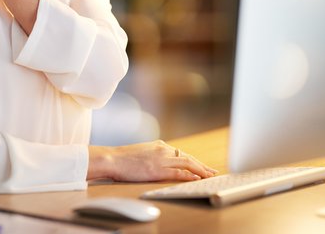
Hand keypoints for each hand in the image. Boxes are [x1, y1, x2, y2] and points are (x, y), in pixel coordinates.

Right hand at [88, 140, 217, 182]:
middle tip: (212, 171)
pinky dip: (189, 175)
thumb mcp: (142, 153)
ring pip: (187, 163)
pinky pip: (178, 173)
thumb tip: (159, 163)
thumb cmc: (122, 158)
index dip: (194, 161)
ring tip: (209, 176)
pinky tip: (197, 179)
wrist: (112, 159)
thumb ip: (153, 155)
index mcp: (159, 145)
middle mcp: (163, 150)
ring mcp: (161, 159)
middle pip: (188, 157)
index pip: (182, 153)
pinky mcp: (157, 169)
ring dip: (200, 170)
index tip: (203, 166)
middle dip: (202, 165)